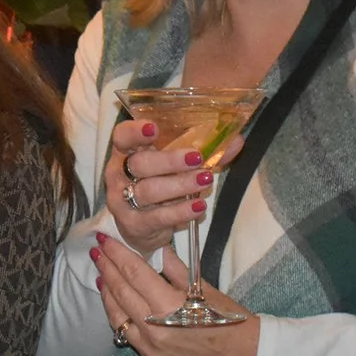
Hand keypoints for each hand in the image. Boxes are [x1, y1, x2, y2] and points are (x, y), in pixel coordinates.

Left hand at [92, 232, 258, 355]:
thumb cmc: (230, 319)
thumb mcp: (205, 289)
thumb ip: (176, 270)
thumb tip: (159, 251)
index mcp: (170, 307)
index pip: (134, 274)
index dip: (117, 255)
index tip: (104, 240)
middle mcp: (155, 330)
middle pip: (121, 293)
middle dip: (107, 269)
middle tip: (97, 252)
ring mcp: (151, 349)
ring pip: (117, 317)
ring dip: (107, 294)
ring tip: (101, 275)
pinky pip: (127, 335)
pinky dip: (119, 316)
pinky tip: (116, 304)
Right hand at [106, 117, 242, 255]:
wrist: (142, 227)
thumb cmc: (159, 184)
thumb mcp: (176, 166)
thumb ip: (204, 152)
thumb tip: (236, 142)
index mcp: (126, 152)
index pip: (123, 136)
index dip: (135, 131)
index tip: (155, 128)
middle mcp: (119, 175)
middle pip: (140, 164)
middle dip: (169, 160)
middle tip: (197, 158)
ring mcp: (122, 201)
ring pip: (149, 191)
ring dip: (179, 185)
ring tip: (205, 181)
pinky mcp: (134, 224)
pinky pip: (158, 217)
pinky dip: (181, 211)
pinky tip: (199, 205)